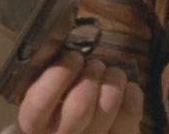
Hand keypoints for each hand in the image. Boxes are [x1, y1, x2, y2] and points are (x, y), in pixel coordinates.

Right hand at [17, 51, 143, 133]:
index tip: (73, 57)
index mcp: (36, 125)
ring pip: (109, 104)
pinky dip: (132, 91)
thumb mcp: (45, 95)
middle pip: (79, 106)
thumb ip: (46, 75)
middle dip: (92, 73)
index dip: (59, 74)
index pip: (40, 102)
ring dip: (114, 77)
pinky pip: (131, 110)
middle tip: (95, 65)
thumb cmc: (63, 110)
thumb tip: (59, 43)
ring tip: (111, 75)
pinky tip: (125, 91)